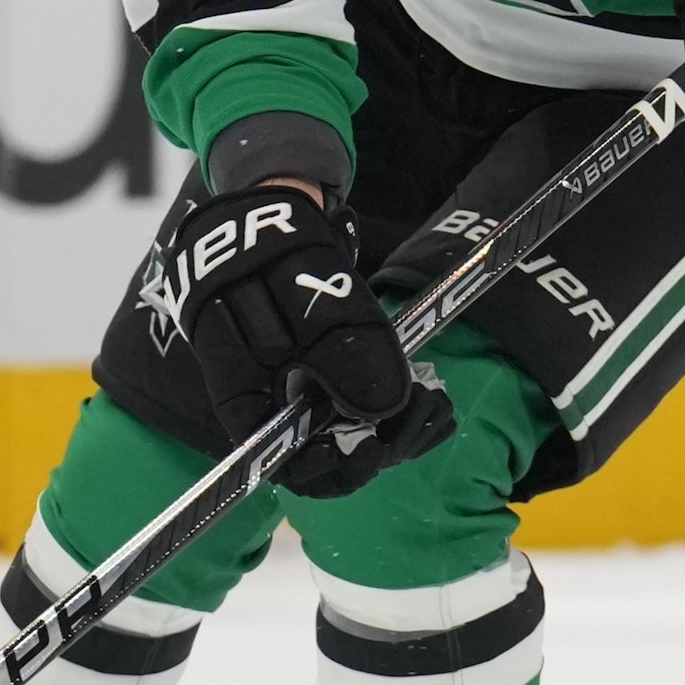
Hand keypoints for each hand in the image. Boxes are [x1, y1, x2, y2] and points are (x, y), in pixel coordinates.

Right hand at [156, 181, 451, 492]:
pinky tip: (430, 395)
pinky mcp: (334, 376)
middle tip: (426, 409)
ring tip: (434, 402)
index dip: (337, 470)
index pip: (291, 468)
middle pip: (332, 460)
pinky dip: (400, 409)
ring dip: (399, 429)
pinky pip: (365, 409)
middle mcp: (277, 409)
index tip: (377, 447)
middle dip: (385, 446)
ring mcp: (306, 393)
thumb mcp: (312, 301)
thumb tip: (383, 416)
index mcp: (250, 404)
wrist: (270, 214)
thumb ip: (343, 357)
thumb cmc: (274, 257)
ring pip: (355, 437)